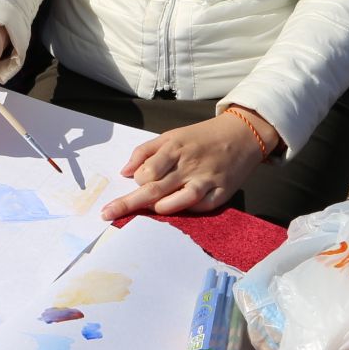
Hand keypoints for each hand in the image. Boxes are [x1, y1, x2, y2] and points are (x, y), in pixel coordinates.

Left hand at [101, 105, 279, 221]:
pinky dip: (185, 210)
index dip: (136, 182)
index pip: (145, 172)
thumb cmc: (200, 137)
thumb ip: (145, 152)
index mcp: (173, 148)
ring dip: (159, 208)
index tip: (133, 186)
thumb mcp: (170, 136)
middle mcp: (188, 165)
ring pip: (177, 201)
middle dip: (128, 204)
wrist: (241, 135)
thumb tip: (124, 172)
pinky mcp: (221, 192)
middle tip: (107, 214)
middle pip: (154, 189)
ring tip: (151, 209)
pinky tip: (178, 208)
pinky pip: (200, 207)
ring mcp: (205, 180)